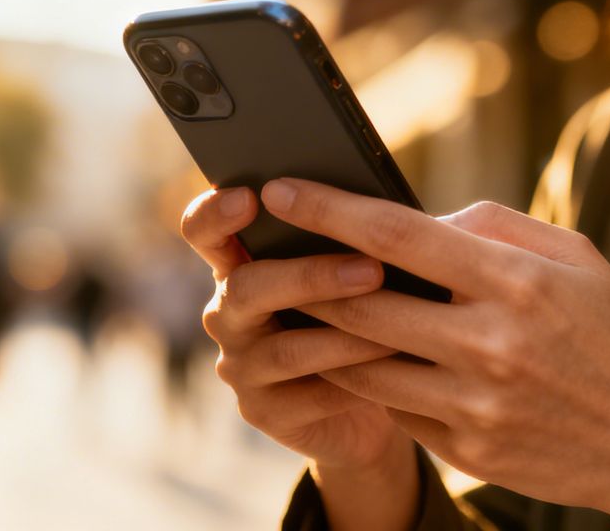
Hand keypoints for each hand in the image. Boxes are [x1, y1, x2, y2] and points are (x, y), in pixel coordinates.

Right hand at [179, 187, 419, 530]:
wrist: (388, 392)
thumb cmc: (376, 310)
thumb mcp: (367, 266)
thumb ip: (363, 238)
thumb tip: (404, 210)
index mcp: (243, 262)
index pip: (205, 231)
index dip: (216, 213)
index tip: (251, 197)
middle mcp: (229, 313)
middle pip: (246, 287)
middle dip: (311, 276)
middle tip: (372, 269)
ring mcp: (241, 366)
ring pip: (284, 348)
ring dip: (347, 334)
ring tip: (401, 325)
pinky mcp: (264, 412)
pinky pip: (308, 395)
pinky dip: (355, 381)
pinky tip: (395, 370)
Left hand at [260, 179, 609, 530]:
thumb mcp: (576, 257)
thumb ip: (494, 228)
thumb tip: (419, 221)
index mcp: (515, 282)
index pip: (396, 235)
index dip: (328, 208)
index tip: (281, 189)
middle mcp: (488, 344)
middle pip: (361, 302)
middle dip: (307, 274)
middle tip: (275, 253)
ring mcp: (474, 405)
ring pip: (362, 362)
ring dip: (325, 333)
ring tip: (302, 308)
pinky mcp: (468, 450)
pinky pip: (394, 407)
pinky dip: (369, 378)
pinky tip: (359, 358)